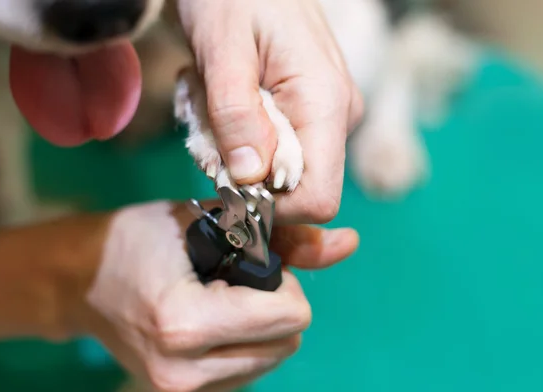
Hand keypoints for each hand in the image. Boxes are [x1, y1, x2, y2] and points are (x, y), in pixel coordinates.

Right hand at [85, 200, 357, 390]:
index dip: (283, 283)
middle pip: (288, 341)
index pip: (289, 317)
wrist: (80, 283)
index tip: (253, 261)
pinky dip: (245, 343)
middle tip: (237, 278)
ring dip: (262, 325)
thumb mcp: (207, 220)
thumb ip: (283, 237)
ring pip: (273, 358)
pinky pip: (249, 370)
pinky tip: (214, 319)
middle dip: (276, 305)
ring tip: (221, 296)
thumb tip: (351, 242)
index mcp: (186, 323)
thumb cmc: (136, 239)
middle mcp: (185, 371)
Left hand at [172, 0, 363, 223]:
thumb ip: (236, 114)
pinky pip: (271, 146)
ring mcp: (324, 115)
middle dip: (241, 171)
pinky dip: (237, 134)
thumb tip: (249, 178)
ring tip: (209, 97)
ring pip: (276, 168)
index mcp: (326, 103)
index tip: (224, 179)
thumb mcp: (223, 48)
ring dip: (231, 147)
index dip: (270, 206)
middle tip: (205, 121)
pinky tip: (220, 97)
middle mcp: (337, 116)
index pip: (318, 197)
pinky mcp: (307, 112)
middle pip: (293, 187)